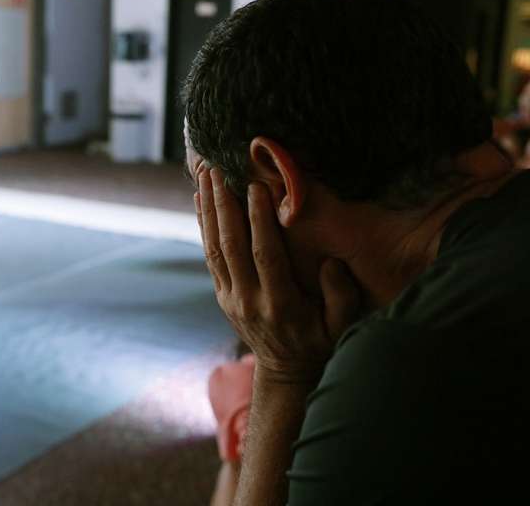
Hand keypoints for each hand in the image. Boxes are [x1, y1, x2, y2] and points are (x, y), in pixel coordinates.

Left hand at [196, 168, 360, 384]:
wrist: (285, 371)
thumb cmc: (318, 342)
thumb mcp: (340, 326)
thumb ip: (340, 295)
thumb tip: (333, 262)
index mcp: (280, 304)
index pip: (265, 255)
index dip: (258, 221)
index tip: (256, 187)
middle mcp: (249, 299)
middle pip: (231, 246)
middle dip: (224, 205)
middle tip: (219, 170)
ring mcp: (230, 297)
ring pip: (215, 247)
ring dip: (208, 209)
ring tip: (204, 175)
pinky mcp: (222, 294)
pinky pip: (210, 255)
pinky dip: (204, 226)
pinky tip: (200, 201)